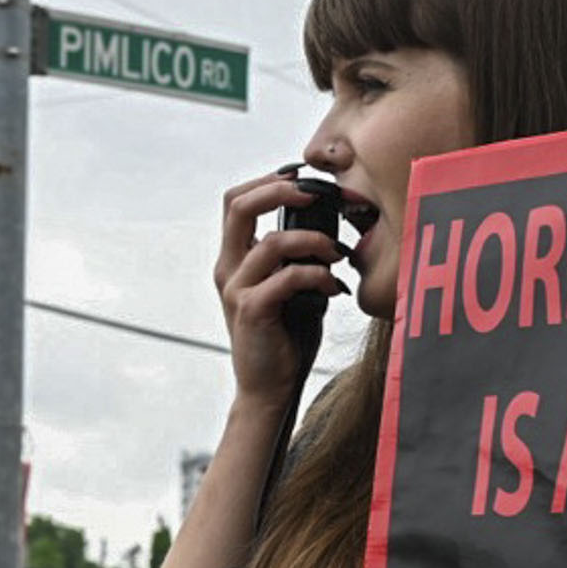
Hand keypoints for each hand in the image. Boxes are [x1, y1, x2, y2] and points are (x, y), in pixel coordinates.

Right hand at [215, 167, 348, 403]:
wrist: (269, 389)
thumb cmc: (285, 338)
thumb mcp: (291, 287)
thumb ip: (298, 257)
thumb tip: (331, 228)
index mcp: (234, 259)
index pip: (236, 201)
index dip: (268, 180)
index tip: (305, 178)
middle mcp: (228, 269)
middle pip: (238, 205)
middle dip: (280, 188)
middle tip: (317, 193)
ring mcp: (236, 289)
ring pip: (271, 240)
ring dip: (313, 241)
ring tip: (338, 253)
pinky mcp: (252, 311)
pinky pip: (287, 277)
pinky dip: (317, 276)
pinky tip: (334, 289)